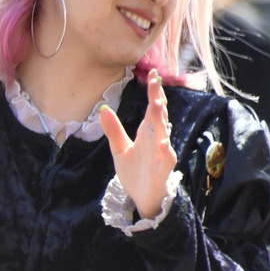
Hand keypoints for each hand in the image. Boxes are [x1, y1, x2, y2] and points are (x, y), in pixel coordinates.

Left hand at [101, 69, 177, 219]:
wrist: (142, 196)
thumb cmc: (135, 171)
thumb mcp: (120, 149)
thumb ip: (114, 130)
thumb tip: (103, 109)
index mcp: (147, 132)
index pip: (152, 108)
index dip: (154, 91)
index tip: (153, 73)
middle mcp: (157, 139)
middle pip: (159, 116)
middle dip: (157, 99)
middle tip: (156, 82)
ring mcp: (161, 154)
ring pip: (164, 134)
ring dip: (161, 120)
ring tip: (158, 105)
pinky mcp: (162, 170)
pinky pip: (166, 159)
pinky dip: (165, 152)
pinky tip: (162, 144)